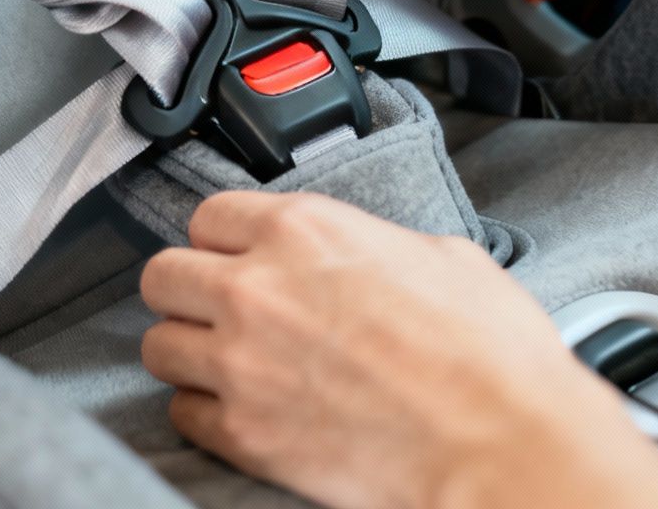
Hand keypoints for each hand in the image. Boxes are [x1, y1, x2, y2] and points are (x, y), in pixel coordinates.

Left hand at [138, 192, 657, 508]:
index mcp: (305, 231)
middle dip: (187, 289)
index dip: (224, 237)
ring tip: (222, 360)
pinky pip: (182, 414)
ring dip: (187, 350)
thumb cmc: (488, 356)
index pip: (209, 214)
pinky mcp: (244, 433)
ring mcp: (242, 364)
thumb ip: (370, 244)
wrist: (500, 443)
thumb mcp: (441, 255)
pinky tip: (239, 408)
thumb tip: (360, 255)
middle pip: (163, 275)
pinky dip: (204, 412)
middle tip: (216, 306)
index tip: (235, 254)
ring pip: (157, 345)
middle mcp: (257, 290)